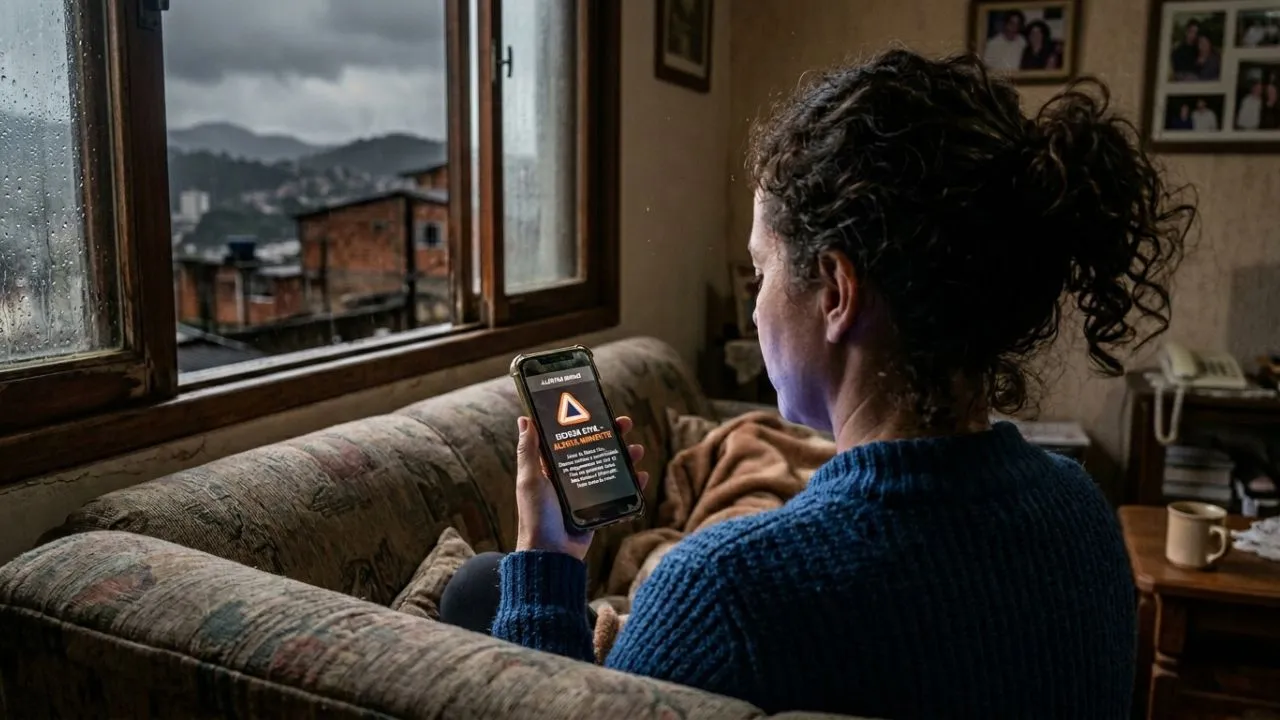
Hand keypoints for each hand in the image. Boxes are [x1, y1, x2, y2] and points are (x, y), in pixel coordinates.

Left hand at [514, 415, 648, 560]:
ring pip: (610, 467)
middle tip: (625, 425)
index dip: (587, 422)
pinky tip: (642, 477)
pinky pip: (619, 492)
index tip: (600, 410)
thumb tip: (525, 420)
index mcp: (552, 467)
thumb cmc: (536, 516)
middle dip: (612, 435)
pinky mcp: (597, 508)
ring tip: (637, 450)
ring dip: (626, 456)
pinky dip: (633, 484)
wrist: (551, 554)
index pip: (572, 437)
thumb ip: (528, 451)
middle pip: (595, 448)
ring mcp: (585, 492)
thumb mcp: (530, 480)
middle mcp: (570, 476)